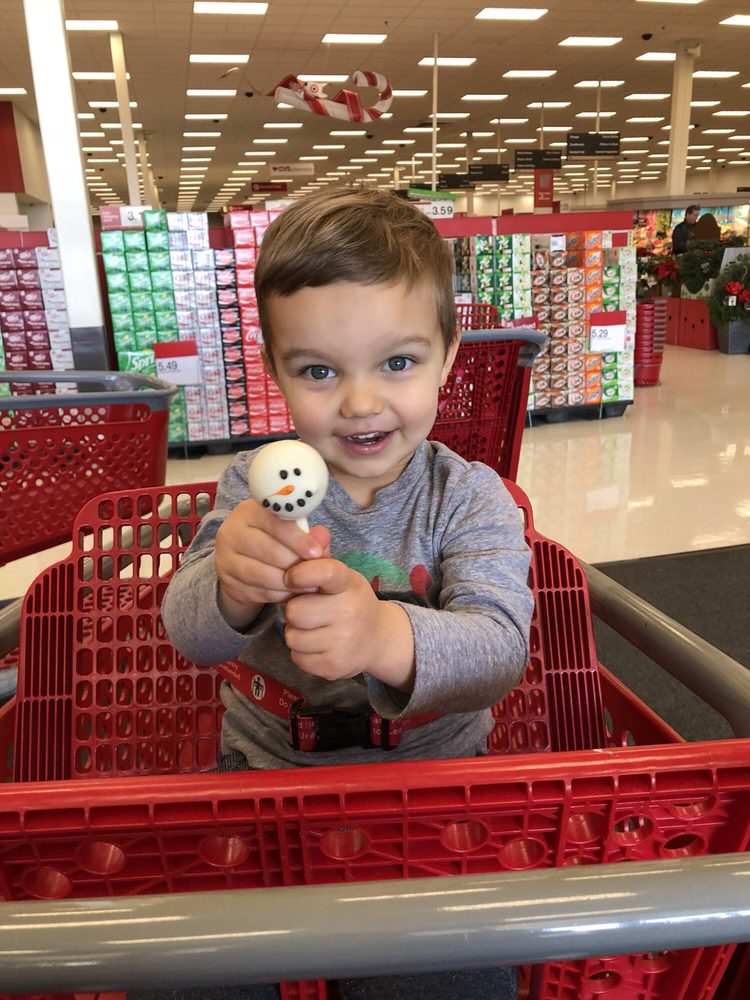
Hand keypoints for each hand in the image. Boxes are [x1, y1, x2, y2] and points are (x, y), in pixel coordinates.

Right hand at [215, 499, 330, 627]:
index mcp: (250, 511)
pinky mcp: (227, 581)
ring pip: (260, 574)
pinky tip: (291, 593)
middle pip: (267, 549)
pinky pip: (256, 591)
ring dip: (288, 583)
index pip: (274, 522)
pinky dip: (278, 594)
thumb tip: (323, 537)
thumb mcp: (292, 533)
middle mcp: (232, 531)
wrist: (245, 564)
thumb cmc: (276, 542)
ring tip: (307, 586)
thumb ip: (310, 534)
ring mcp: (225, 557)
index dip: (297, 538)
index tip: (316, 553)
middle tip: (314, 574)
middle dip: (294, 564)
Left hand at [284, 559, 414, 691]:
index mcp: (348, 584)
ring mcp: (343, 642)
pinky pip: (297, 657)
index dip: (301, 573)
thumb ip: (322, 555)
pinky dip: (302, 653)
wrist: (378, 640)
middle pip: (295, 611)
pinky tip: (317, 645)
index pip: (324, 572)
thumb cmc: (349, 602)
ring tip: (314, 628)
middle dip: (295, 611)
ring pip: (292, 636)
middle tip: (309, 610)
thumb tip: (314, 530)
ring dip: (296, 633)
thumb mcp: (341, 577)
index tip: (291, 577)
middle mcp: (349, 612)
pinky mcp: (334, 666)